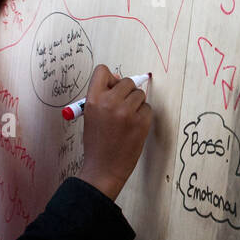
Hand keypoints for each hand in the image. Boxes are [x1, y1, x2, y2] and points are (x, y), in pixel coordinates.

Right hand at [76, 65, 151, 200]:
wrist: (103, 169)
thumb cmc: (97, 143)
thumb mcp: (91, 116)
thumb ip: (102, 96)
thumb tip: (118, 78)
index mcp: (92, 99)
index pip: (102, 70)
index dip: (110, 78)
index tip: (112, 87)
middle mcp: (109, 102)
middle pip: (126, 81)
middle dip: (127, 92)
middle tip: (122, 108)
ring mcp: (126, 112)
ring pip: (140, 94)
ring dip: (136, 104)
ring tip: (126, 120)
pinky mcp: (141, 122)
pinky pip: (148, 108)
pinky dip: (143, 116)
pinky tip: (133, 128)